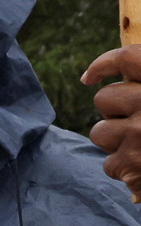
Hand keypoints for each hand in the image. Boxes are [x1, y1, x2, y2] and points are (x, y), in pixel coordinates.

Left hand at [84, 47, 140, 198]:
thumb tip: (110, 73)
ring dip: (117, 142)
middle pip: (104, 98)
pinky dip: (124, 168)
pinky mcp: (129, 162)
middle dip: (115, 113)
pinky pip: (109, 161)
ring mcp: (140, 132)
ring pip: (100, 131)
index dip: (104, 64)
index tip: (90, 77)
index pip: (129, 58)